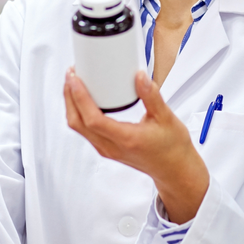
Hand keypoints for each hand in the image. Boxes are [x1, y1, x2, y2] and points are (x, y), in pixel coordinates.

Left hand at [64, 69, 209, 223]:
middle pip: (78, 123)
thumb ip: (152, 96)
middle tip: (71, 74)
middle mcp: (112, 147)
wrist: (173, 169)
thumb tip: (139, 76)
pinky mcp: (107, 148)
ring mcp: (107, 149)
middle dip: (69, 97)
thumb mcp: (166, 118)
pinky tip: (83, 99)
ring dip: (72, 104)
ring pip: (79, 128)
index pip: (93, 120)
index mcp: (126, 139)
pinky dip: (79, 112)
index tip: (75, 78)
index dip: (80, 98)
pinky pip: (85, 130)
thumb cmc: (172, 146)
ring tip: (74, 83)